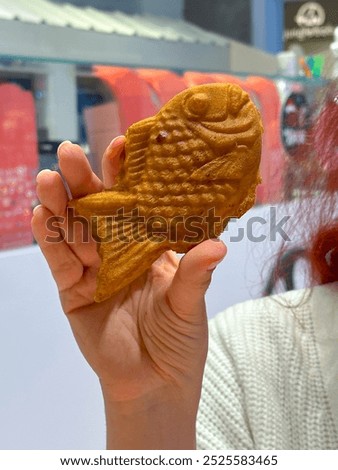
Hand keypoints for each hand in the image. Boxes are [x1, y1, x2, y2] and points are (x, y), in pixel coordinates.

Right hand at [32, 137, 225, 447]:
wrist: (155, 383)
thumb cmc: (178, 340)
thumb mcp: (189, 304)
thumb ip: (194, 275)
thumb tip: (217, 245)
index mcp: (149, 245)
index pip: (136, 203)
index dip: (129, 176)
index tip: (124, 146)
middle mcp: (118, 250)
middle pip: (98, 210)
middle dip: (85, 181)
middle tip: (73, 152)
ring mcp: (93, 269)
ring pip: (73, 231)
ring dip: (61, 204)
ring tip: (52, 178)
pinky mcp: (73, 291)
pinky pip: (60, 262)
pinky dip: (51, 240)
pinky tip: (43, 214)